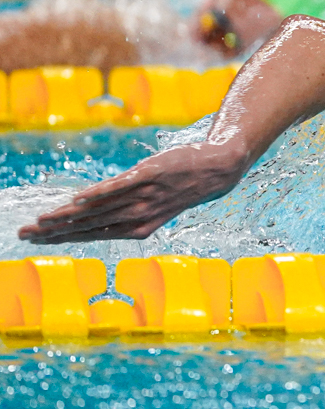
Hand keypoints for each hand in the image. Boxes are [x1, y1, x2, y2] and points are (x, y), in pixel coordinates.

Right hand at [18, 142, 245, 243]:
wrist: (216, 170)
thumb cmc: (181, 186)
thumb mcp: (152, 204)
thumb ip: (123, 211)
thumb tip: (90, 212)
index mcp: (138, 227)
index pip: (92, 234)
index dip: (62, 237)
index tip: (35, 239)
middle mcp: (139, 215)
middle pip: (89, 225)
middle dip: (55, 231)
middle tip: (24, 234)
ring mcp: (145, 196)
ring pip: (100, 209)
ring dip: (69, 215)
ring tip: (42, 220)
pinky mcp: (150, 174)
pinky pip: (121, 186)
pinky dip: (100, 194)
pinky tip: (79, 199)